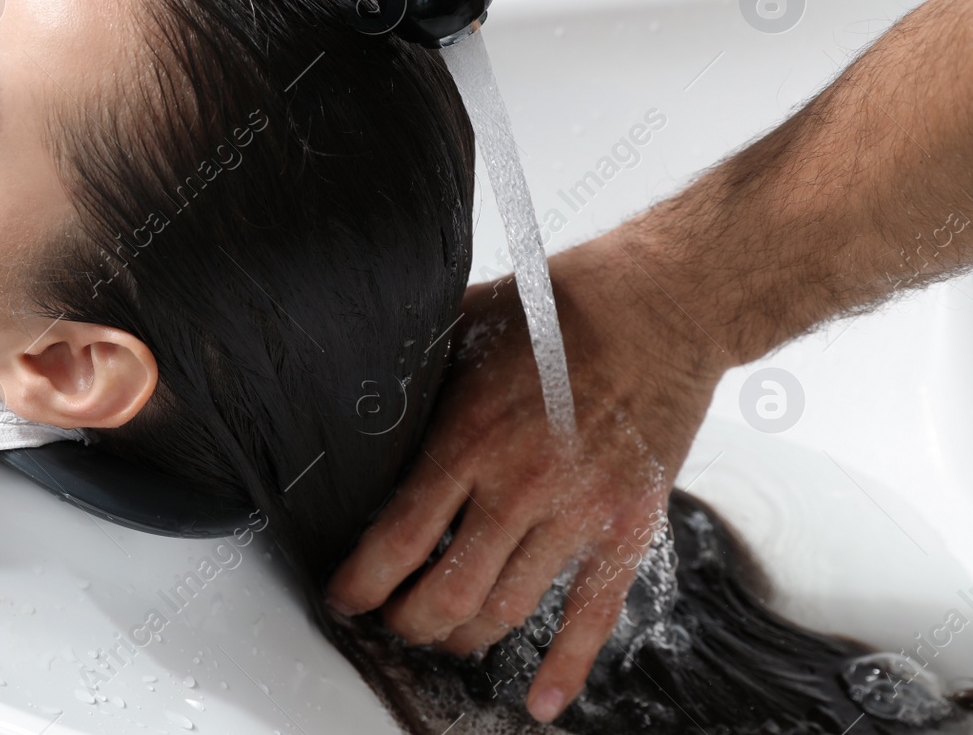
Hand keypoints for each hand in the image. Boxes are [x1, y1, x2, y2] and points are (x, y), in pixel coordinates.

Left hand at [325, 230, 723, 722]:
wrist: (660, 307)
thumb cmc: (560, 310)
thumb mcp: (464, 324)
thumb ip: (414, 370)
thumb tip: (357, 387)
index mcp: (471, 439)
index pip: (400, 540)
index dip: (361, 584)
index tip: (343, 598)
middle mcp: (520, 488)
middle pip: (446, 594)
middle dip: (404, 621)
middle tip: (388, 618)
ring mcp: (578, 515)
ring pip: (506, 612)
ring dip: (462, 637)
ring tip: (439, 636)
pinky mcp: (628, 529)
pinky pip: (592, 617)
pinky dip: (564, 667)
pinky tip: (540, 701)